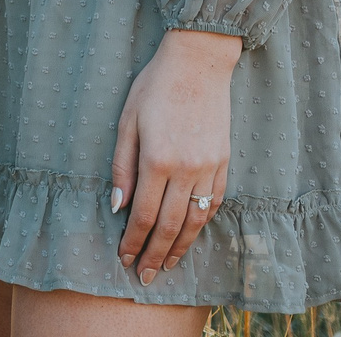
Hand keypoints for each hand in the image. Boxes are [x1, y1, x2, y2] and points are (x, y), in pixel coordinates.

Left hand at [113, 27, 240, 282]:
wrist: (198, 63)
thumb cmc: (154, 87)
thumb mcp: (127, 120)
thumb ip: (121, 166)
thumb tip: (116, 206)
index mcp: (157, 160)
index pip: (142, 215)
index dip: (133, 241)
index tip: (125, 260)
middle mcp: (186, 170)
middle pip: (169, 226)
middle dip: (155, 254)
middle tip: (145, 277)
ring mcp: (209, 169)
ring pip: (194, 221)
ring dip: (180, 248)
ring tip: (167, 266)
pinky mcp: (224, 164)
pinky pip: (214, 204)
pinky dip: (201, 224)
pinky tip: (191, 236)